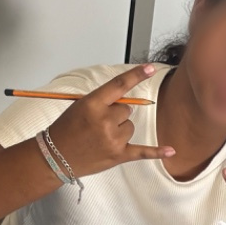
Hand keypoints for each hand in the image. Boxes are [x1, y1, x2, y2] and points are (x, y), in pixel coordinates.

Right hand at [44, 65, 173, 175]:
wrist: (54, 156)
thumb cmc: (65, 130)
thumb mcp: (79, 107)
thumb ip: (102, 101)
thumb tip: (126, 102)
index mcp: (92, 104)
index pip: (119, 85)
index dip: (136, 75)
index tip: (150, 68)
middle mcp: (104, 121)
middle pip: (127, 109)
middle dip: (115, 115)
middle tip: (98, 124)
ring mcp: (113, 139)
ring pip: (130, 127)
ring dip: (119, 130)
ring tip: (100, 138)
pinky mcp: (119, 155)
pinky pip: (143, 152)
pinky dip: (157, 152)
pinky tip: (171, 151)